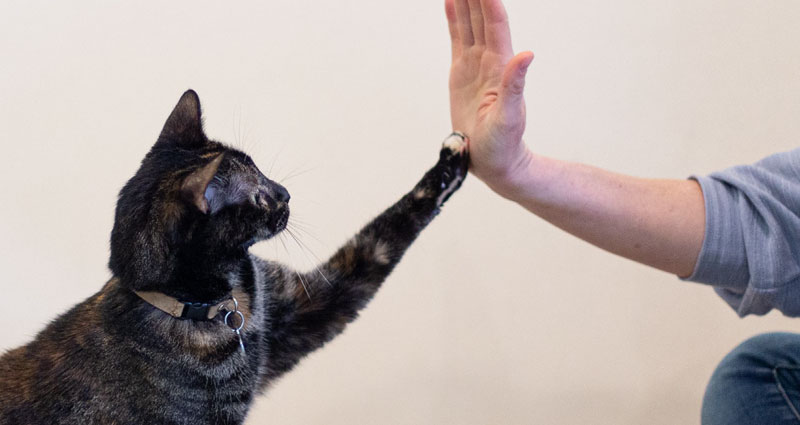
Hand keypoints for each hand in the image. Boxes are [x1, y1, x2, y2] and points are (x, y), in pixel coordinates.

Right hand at [446, 0, 533, 196]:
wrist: (494, 161)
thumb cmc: (504, 145)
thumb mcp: (510, 118)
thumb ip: (515, 86)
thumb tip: (527, 55)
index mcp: (500, 67)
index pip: (495, 25)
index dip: (488, 1)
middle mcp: (489, 61)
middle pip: (482, 16)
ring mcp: (475, 65)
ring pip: (469, 23)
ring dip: (464, 0)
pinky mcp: (461, 74)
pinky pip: (457, 39)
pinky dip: (454, 19)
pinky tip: (450, 2)